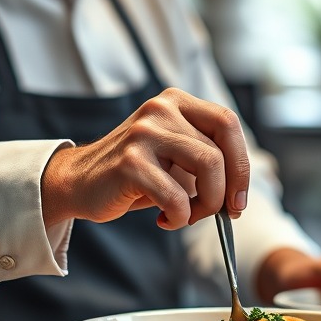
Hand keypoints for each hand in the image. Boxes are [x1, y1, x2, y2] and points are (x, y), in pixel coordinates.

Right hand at [40, 88, 249, 230]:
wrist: (78, 182)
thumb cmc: (135, 174)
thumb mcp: (174, 155)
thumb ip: (207, 159)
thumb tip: (239, 194)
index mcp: (176, 102)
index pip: (227, 123)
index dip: (241, 164)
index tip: (239, 199)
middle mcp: (160, 109)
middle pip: (219, 152)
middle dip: (225, 192)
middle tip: (219, 213)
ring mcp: (144, 133)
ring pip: (206, 168)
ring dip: (205, 205)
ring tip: (187, 215)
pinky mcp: (130, 162)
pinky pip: (177, 196)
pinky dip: (180, 216)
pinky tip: (164, 219)